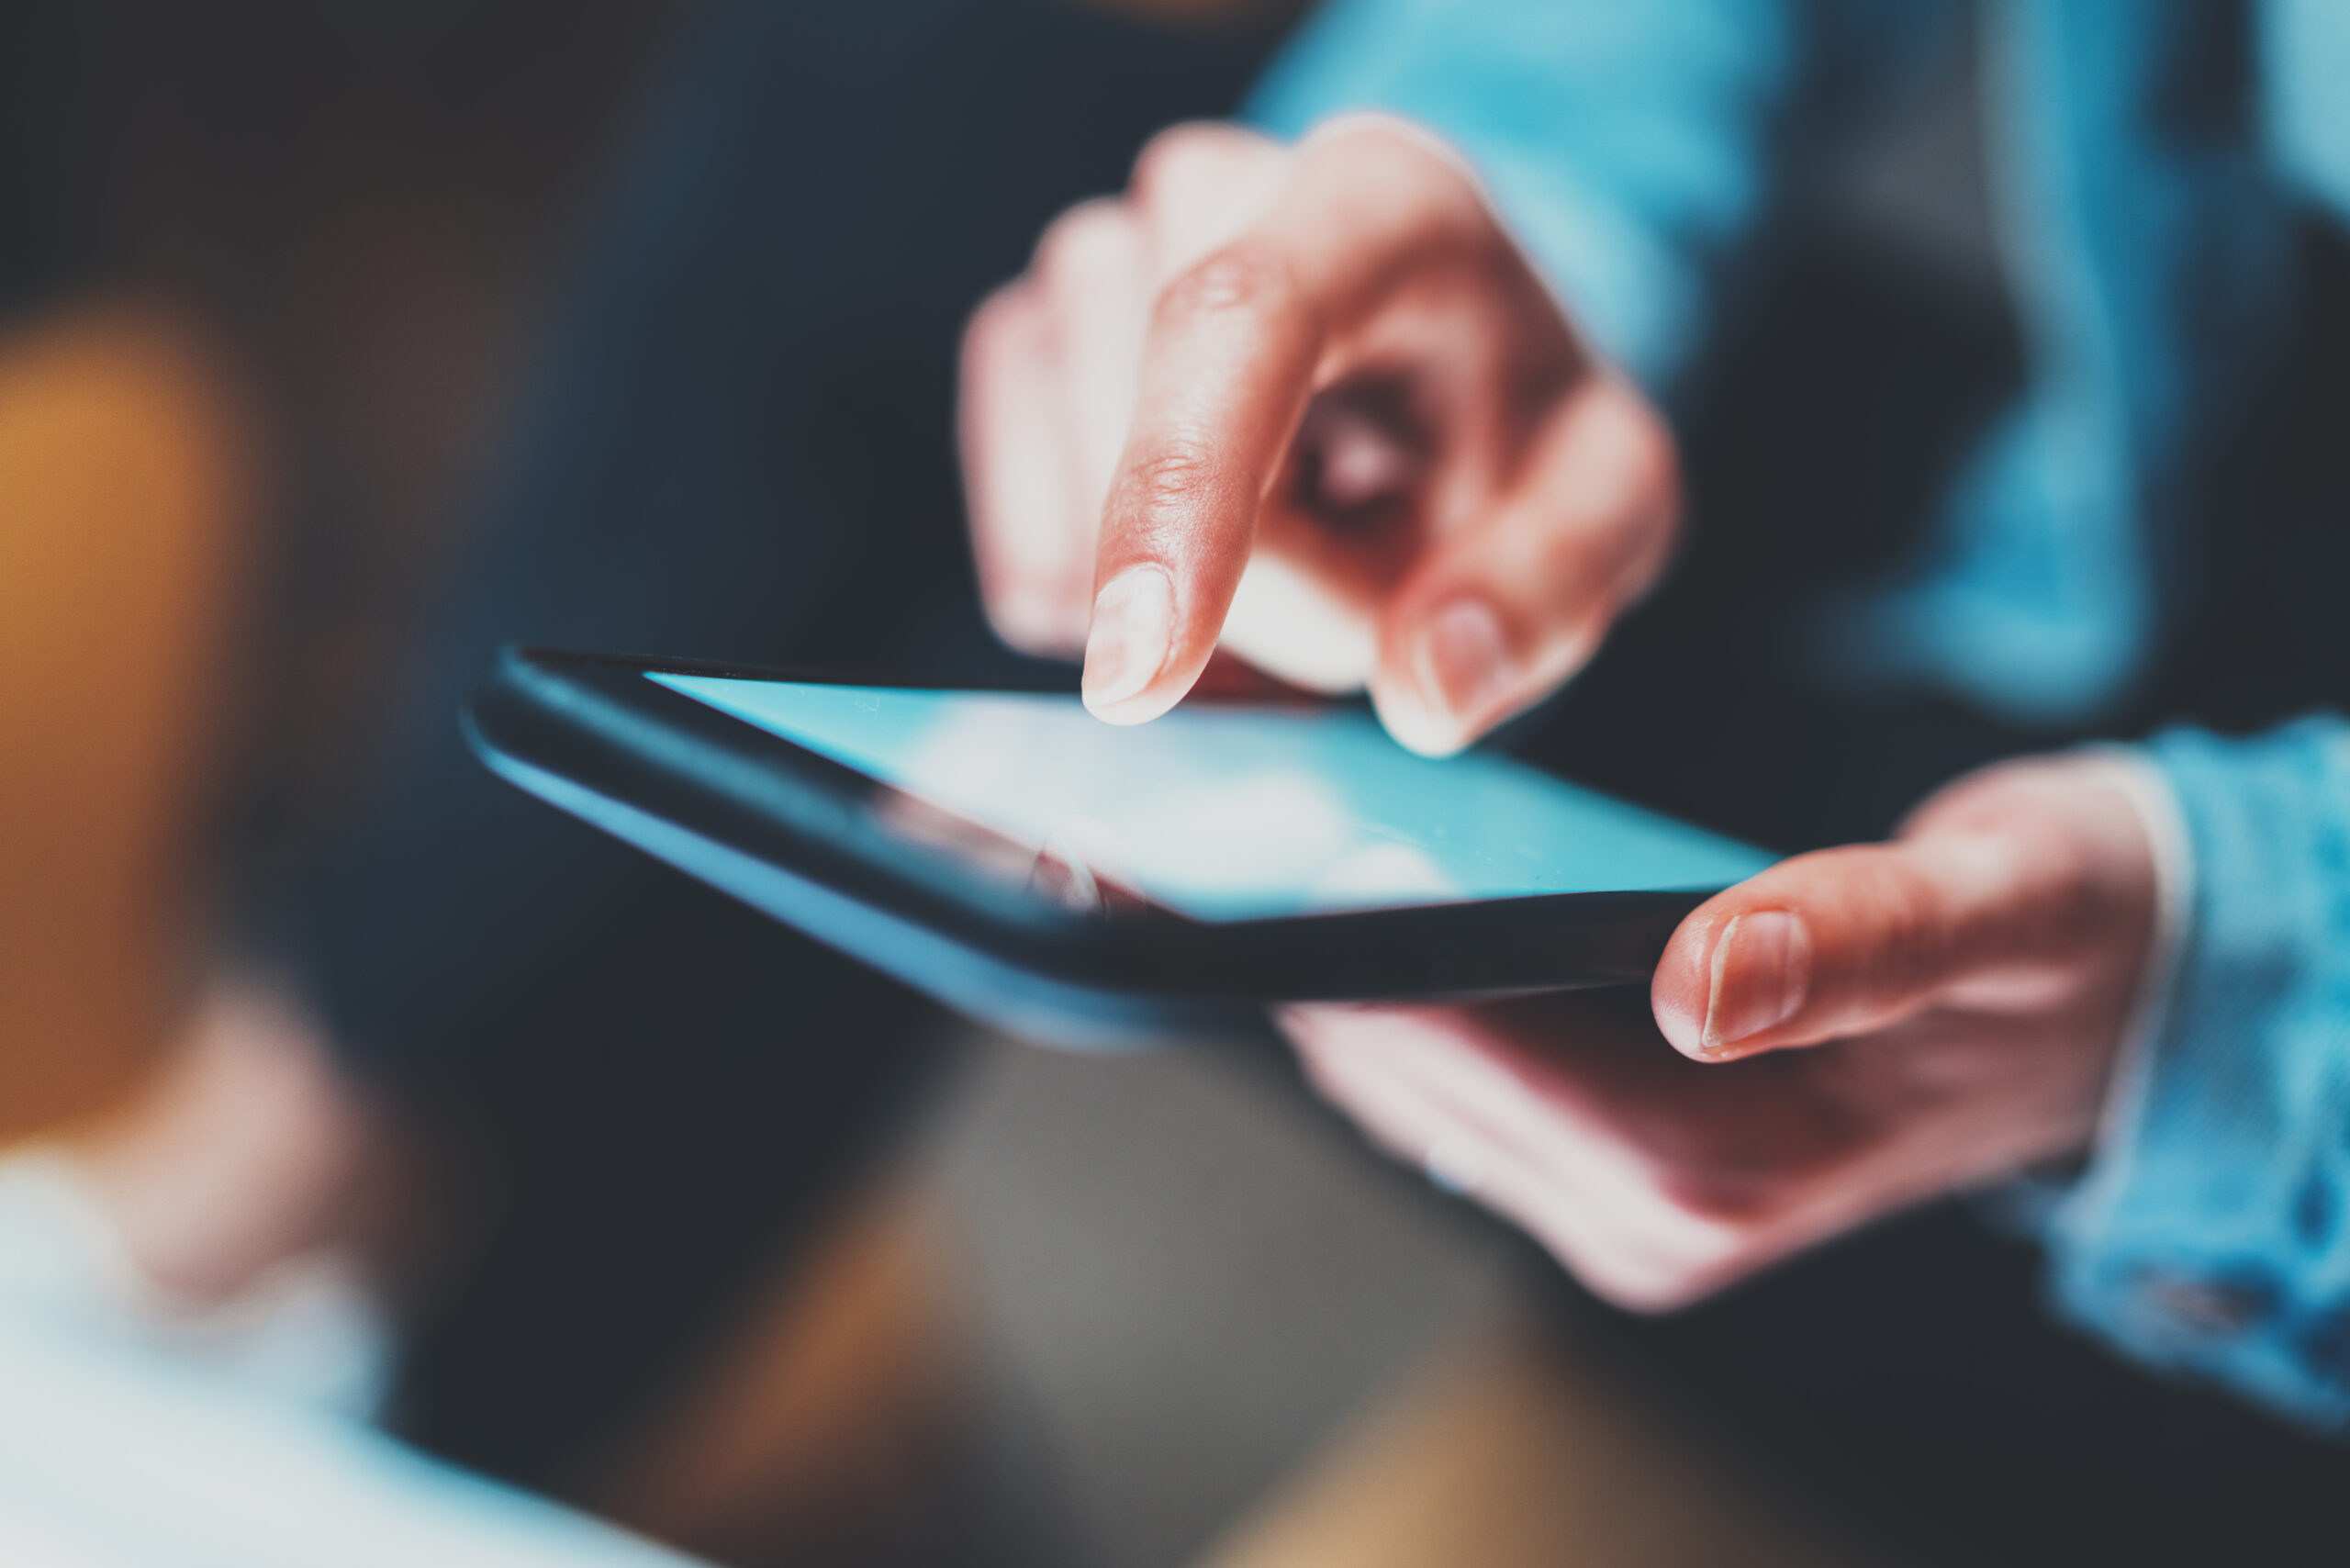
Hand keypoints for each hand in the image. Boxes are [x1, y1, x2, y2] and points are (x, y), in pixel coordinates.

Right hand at [958, 116, 1677, 753]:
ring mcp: (1092, 259)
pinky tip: (1205, 553)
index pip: (1236, 319)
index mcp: (1379, 198)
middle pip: (1160, 465)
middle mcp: (1209, 190)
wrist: (1433, 366)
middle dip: (1267, 589)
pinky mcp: (1018, 348)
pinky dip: (1117, 612)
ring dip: (1195, 598)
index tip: (1136, 674)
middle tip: (1378, 553)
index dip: (1174, 488)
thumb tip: (1428, 683)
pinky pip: (1026, 565)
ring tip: (1301, 527)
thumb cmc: (1514, 427)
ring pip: (1075, 525)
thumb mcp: (1601, 501)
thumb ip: (1543, 587)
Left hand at [1284, 753, 2161, 1308]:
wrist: (2110, 1008)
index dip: (1323, 947)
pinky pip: (1459, 1088)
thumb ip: (1863, 939)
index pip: (1459, 1050)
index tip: (1203, 855)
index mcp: (1722, 1162)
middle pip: (1405, 1078)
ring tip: (1223, 857)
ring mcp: (1631, 1212)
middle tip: (1176, 832)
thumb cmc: (2059, 938)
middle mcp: (1654, 1217)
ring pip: (1413, 1090)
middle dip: (1290, 959)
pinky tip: (1342, 909)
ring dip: (1322, 981)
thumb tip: (1707, 982)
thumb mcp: (2001, 907)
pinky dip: (1391, 1001)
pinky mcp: (1624, 1180)